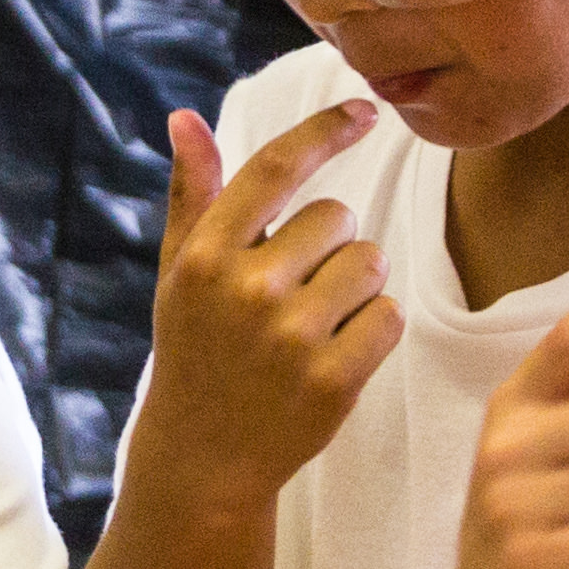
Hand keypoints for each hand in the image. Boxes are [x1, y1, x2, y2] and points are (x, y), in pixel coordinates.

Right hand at [131, 101, 400, 515]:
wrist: (202, 458)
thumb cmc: (196, 350)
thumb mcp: (180, 274)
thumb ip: (192, 195)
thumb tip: (184, 117)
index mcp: (206, 256)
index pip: (275, 168)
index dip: (326, 130)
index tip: (365, 110)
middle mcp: (246, 291)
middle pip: (338, 217)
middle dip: (329, 246)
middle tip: (293, 292)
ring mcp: (291, 338)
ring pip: (370, 264)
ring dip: (355, 288)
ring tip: (313, 326)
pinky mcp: (333, 381)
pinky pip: (389, 316)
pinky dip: (373, 331)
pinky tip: (333, 356)